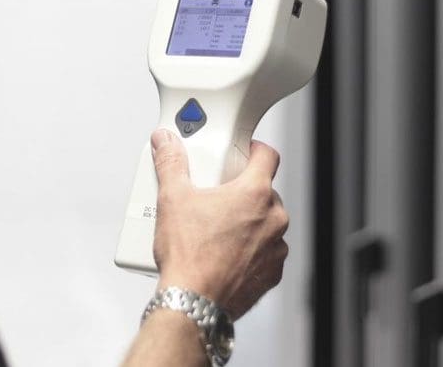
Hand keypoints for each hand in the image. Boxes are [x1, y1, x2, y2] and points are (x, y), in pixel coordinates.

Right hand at [150, 129, 288, 318]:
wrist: (194, 301)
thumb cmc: (188, 255)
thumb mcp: (172, 198)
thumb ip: (170, 163)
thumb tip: (165, 142)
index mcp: (255, 193)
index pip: (268, 156)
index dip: (254, 149)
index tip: (243, 152)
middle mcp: (273, 219)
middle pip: (264, 191)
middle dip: (242, 191)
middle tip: (216, 196)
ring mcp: (276, 247)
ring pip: (267, 223)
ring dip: (248, 222)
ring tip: (216, 229)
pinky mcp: (272, 273)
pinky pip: (265, 251)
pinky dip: (250, 249)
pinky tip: (224, 253)